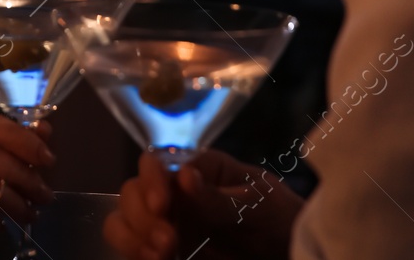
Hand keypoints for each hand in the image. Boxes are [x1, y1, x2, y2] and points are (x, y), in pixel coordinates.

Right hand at [105, 151, 301, 259]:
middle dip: (141, 218)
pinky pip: (135, 249)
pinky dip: (135, 254)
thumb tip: (183, 176)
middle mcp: (172, 193)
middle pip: (131, 193)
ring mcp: (167, 224)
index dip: (150, 180)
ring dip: (132, 238)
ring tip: (161, 255)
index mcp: (194, 169)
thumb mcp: (256, 204)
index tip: (162, 205)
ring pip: (123, 222)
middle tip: (169, 242)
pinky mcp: (166, 252)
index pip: (155, 163)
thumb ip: (219, 197)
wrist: (290, 249)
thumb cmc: (279, 216)